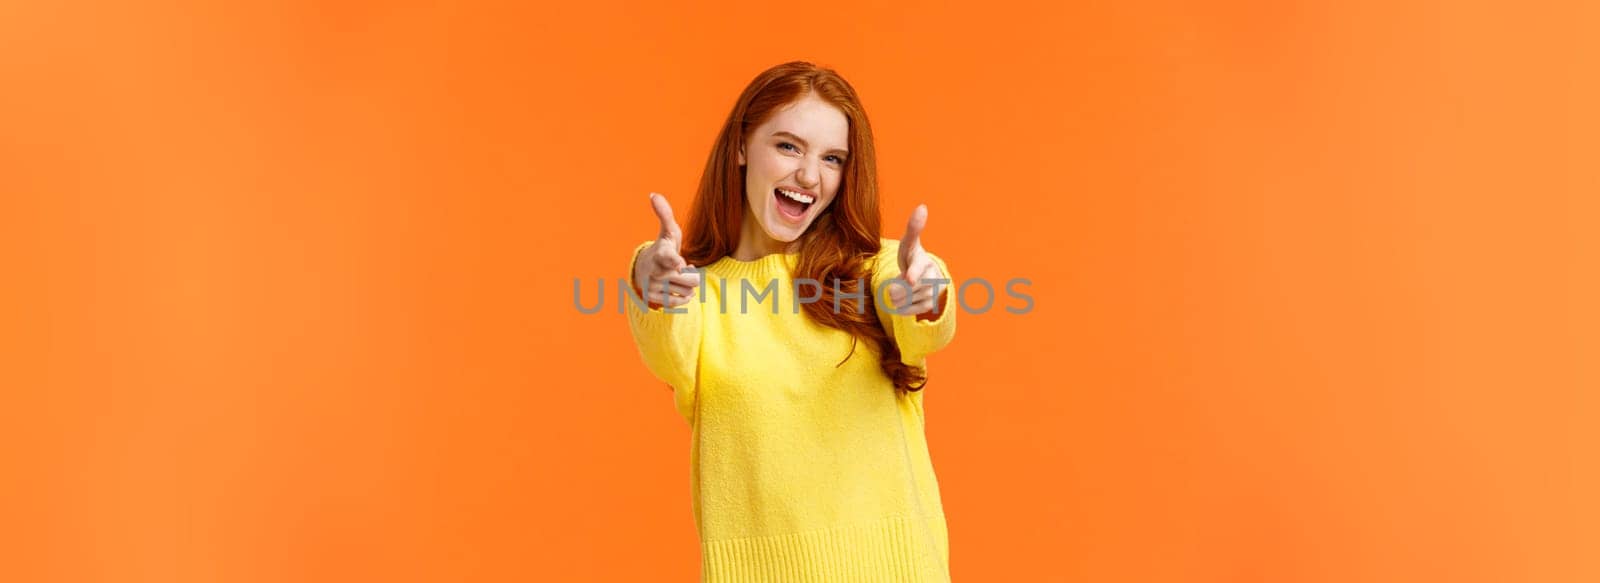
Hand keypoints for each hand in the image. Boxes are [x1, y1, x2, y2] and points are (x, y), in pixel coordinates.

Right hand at [634, 193, 702, 308]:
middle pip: (691, 279)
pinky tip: (676, 288)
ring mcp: (654, 286)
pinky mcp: (653, 299)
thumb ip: (665, 214)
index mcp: (661, 253)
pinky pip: (680, 303)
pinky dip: (683, 297)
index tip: (679, 264)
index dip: (675, 261)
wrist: (645, 269)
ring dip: (688, 286)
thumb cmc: (664, 247)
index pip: (669, 258)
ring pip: (688, 292)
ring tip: (678, 278)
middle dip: (693, 275)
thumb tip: (653, 194)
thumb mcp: (668, 232)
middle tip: (683, 269)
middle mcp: (656, 271)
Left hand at [889, 204, 946, 317]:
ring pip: (907, 299)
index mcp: (924, 261)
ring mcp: (934, 292)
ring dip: (898, 296)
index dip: (912, 274)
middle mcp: (932, 277)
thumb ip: (913, 227)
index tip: (908, 280)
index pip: (917, 269)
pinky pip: (911, 310)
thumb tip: (922, 206)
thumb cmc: (912, 255)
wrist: (923, 275)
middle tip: (895, 281)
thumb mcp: (909, 243)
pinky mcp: (931, 305)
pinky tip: (902, 300)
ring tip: (900, 288)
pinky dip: (902, 307)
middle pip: (907, 288)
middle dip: (896, 287)